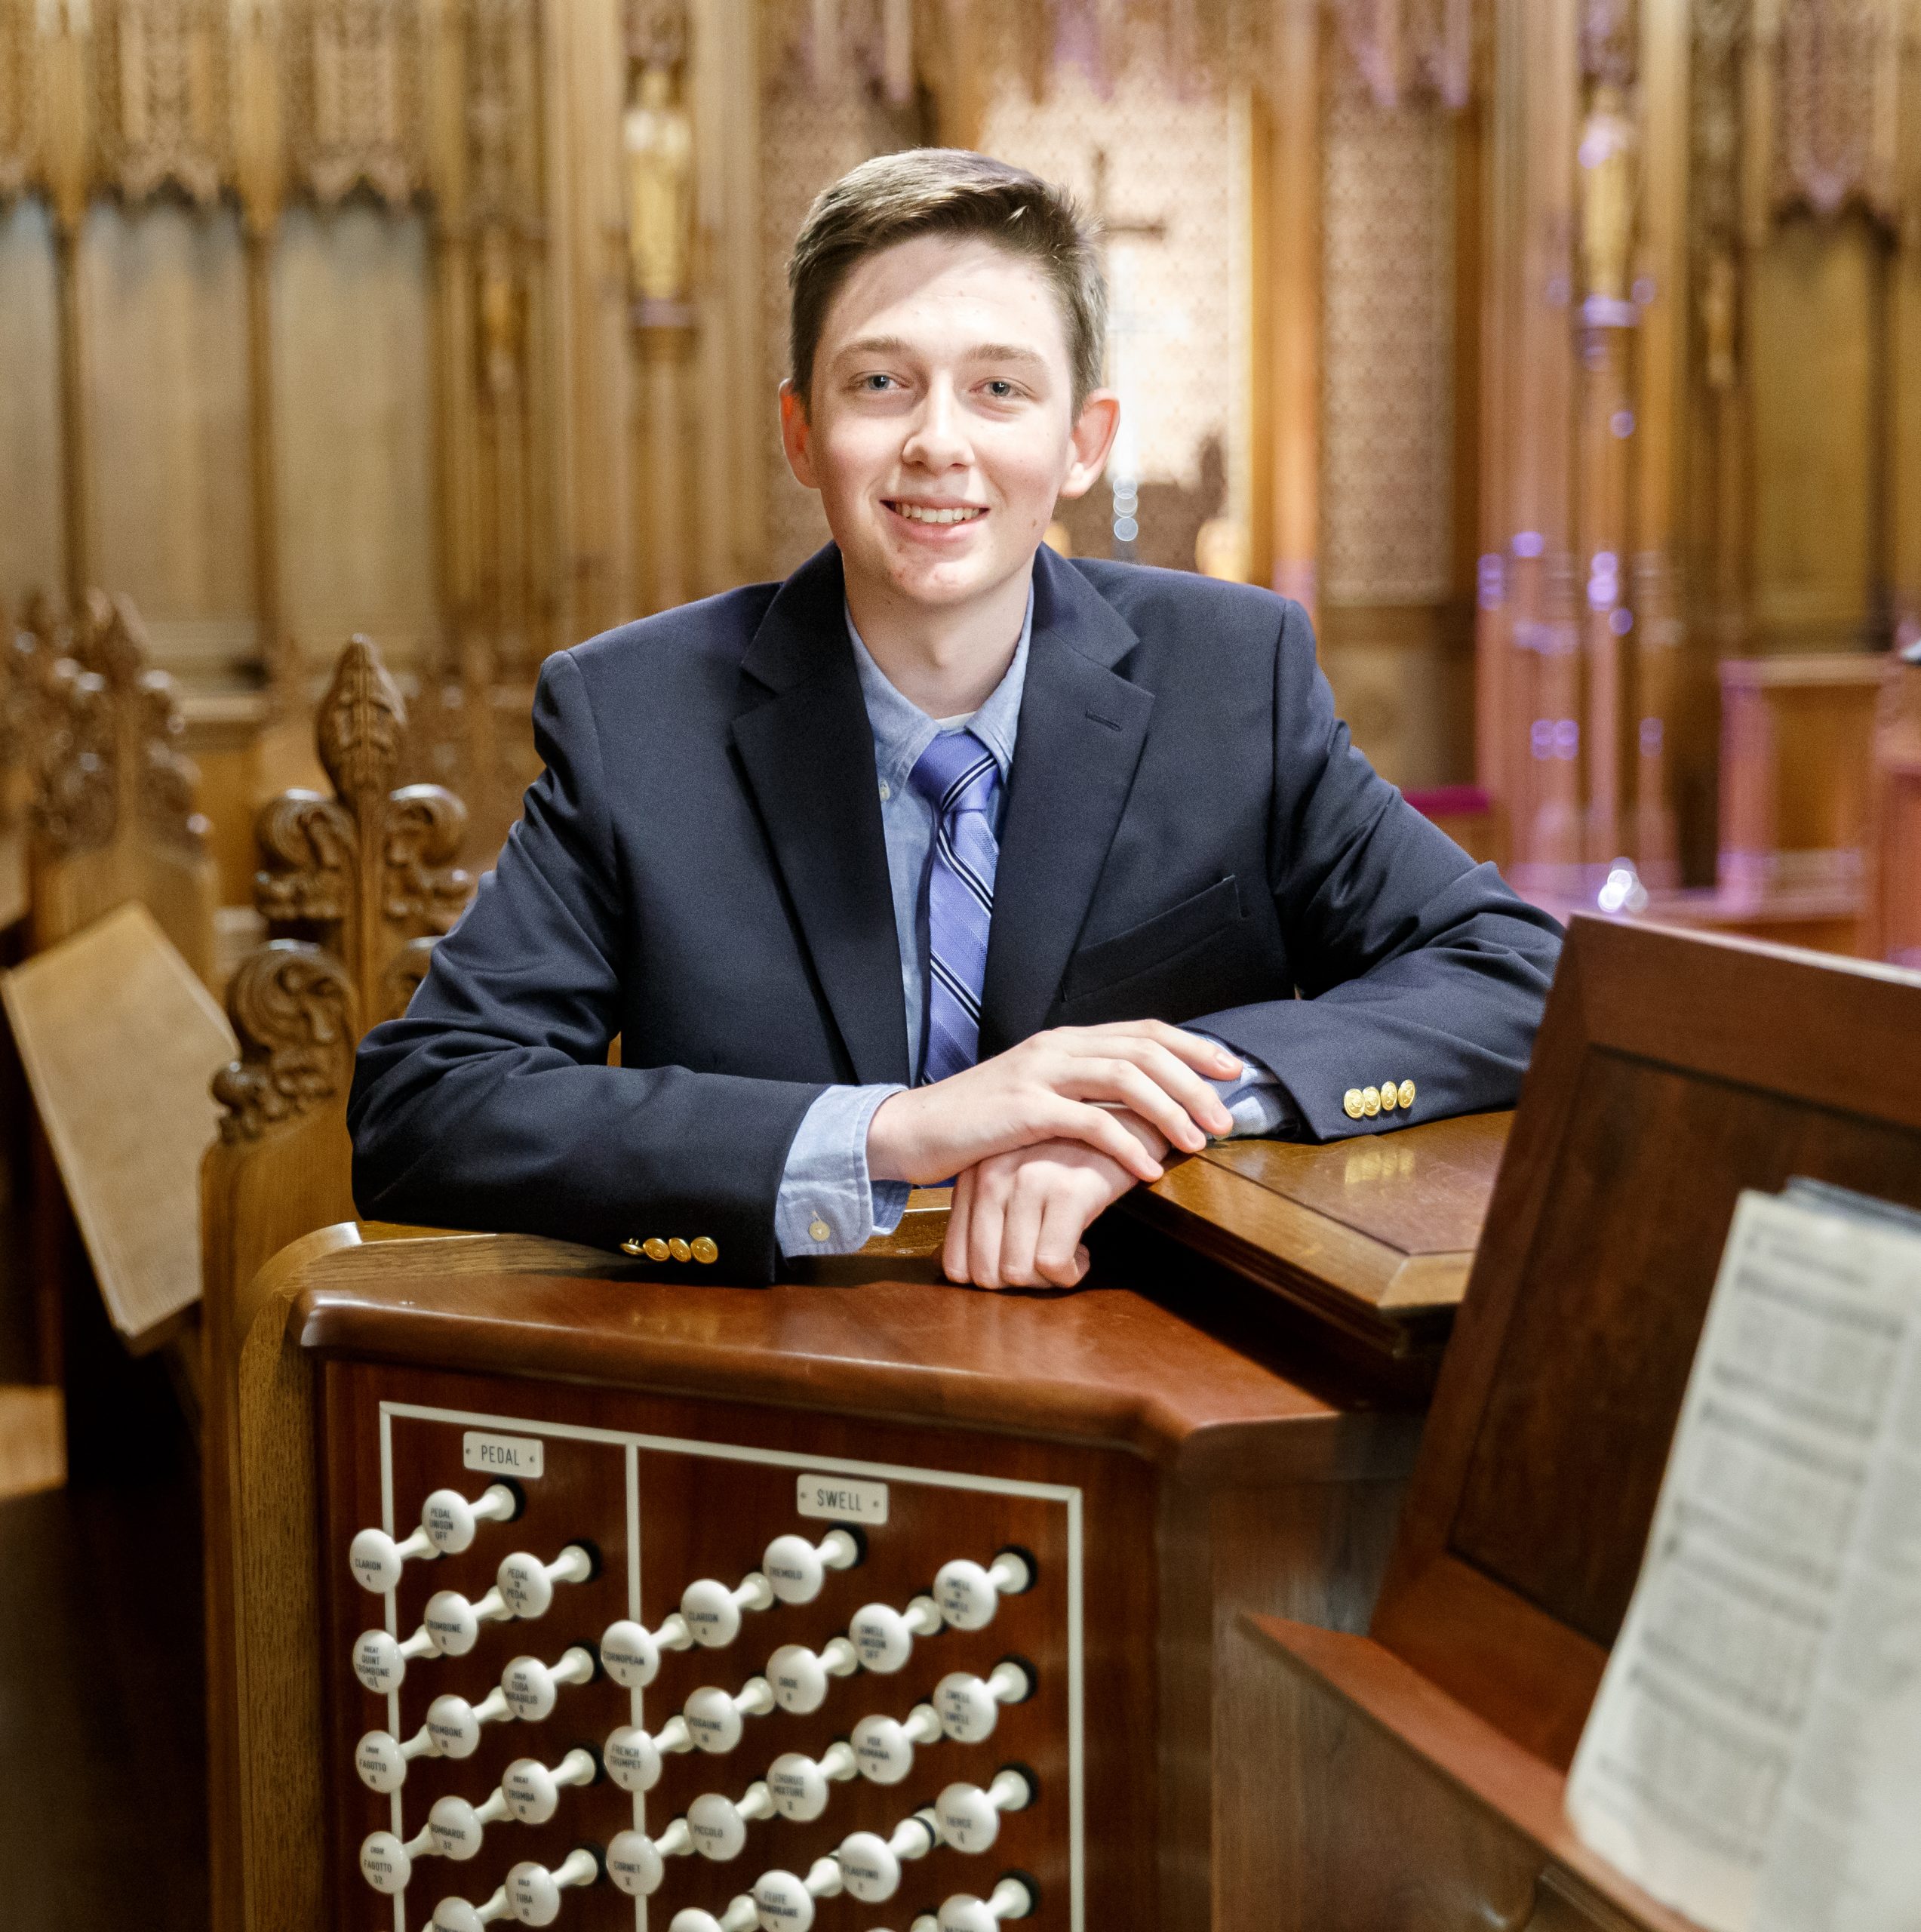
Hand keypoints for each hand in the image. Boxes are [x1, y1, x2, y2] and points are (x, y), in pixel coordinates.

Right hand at [868, 1021, 1238, 1187]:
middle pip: (1145, 1051)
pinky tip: (1149, 1170)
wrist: (914, 1130)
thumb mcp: (1038, 1096)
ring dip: (1171, 1111)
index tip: (1233, 1071)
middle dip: (1195, 1082)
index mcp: (1065, 1041)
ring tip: (1199, 1143)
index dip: (1193, 1048)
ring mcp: (1039, 1074)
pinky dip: (1126, 1145)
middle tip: (1226, 1117)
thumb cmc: (981, 1123)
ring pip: (1125, 1078)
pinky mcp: (1024, 1110)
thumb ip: (1083, 1091)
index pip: (1144, 1031)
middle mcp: (1057, 1047)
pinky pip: (1089, 1122)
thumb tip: (1140, 1107)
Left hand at [944, 1114, 1169, 1289]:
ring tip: (1067, 1258)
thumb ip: (992, 1214)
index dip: (990, 1280)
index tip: (1020, 1267)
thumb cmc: (1072, 1155)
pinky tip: (1085, 1254)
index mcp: (973, 1175)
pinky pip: (1053, 1263)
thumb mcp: (1020, 1176)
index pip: (956, 1262)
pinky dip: (1070, 1273)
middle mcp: (992, 1176)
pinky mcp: (1068, 1191)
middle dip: (1019, 1285)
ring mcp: (1029, 1182)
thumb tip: (975, 1275)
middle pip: (986, 1275)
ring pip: (1018, 1273)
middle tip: (1046, 1268)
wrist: (1126, 1119)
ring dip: (1047, 1281)